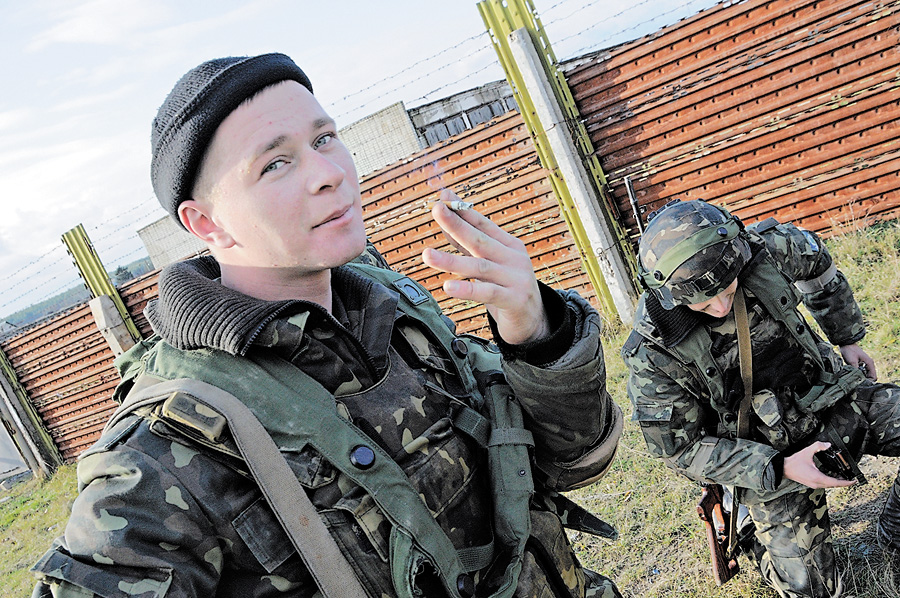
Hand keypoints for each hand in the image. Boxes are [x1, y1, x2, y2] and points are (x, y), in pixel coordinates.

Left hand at [421, 189, 549, 344]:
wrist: (534, 321)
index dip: (462, 210)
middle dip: (456, 224)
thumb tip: (447, 223)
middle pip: (480, 239)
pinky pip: (487, 293)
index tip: (443, 197)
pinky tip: (449, 286)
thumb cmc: (507, 289)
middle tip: (437, 210)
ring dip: (451, 260)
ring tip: (428, 255)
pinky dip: (467, 289)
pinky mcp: (514, 300)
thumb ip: (469, 246)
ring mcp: (516, 279)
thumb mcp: (491, 264)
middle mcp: (513, 258)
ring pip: (479, 266)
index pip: (482, 224)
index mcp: (508, 245)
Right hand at [783, 441, 855, 488]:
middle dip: (844, 482)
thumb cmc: (794, 462)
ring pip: (830, 485)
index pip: (836, 482)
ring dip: (837, 482)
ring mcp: (814, 485)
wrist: (784, 469)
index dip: (847, 482)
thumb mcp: (806, 451)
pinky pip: (825, 484)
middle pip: (834, 485)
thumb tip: (827, 445)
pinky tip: (832, 477)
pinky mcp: (811, 484)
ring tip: (844, 478)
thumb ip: (818, 446)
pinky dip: (831, 482)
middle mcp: (817, 483)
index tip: (854, 481)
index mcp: (818, 477)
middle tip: (851, 478)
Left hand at [839, 343, 876, 379]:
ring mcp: (865, 364)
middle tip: (856, 382)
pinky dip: (858, 374)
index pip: (874, 377)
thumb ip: (856, 370)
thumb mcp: (852, 361)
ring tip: (853, 378)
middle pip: (870, 377)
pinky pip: (861, 372)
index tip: (861, 384)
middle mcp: (869, 364)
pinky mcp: (860, 364)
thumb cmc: (849, 351)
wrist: (845, 343)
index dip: (869, 382)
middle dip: (864, 380)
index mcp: (870, 363)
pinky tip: (852, 374)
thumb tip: (858, 379)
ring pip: (865, 375)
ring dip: (860, 377)